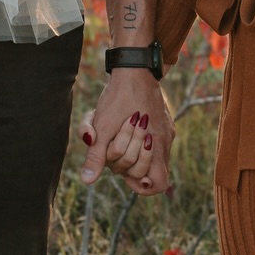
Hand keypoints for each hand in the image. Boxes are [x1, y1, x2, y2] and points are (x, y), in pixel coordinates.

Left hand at [79, 70, 172, 192]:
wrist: (134, 68)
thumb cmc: (118, 97)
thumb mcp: (103, 127)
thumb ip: (96, 156)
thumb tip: (87, 181)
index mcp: (155, 144)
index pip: (157, 184)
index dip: (141, 186)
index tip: (125, 174)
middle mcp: (164, 141)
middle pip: (148, 172)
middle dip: (128, 164)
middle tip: (116, 147)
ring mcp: (166, 131)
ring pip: (151, 157)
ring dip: (132, 151)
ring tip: (120, 134)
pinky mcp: (164, 122)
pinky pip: (153, 142)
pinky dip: (138, 140)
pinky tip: (126, 125)